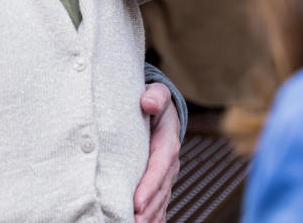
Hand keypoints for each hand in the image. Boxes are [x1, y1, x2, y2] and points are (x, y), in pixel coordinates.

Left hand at [134, 83, 180, 222]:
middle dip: (148, 208)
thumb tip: (147, 103)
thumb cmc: (154, 100)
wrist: (160, 106)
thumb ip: (155, 96)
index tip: (137, 202)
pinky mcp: (158, 181)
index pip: (159, 167)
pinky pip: (158, 202)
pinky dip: (153, 216)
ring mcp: (165, 175)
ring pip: (159, 200)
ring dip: (150, 216)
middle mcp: (169, 163)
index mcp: (168, 142)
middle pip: (160, 190)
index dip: (149, 185)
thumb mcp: (157, 92)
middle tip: (134, 221)